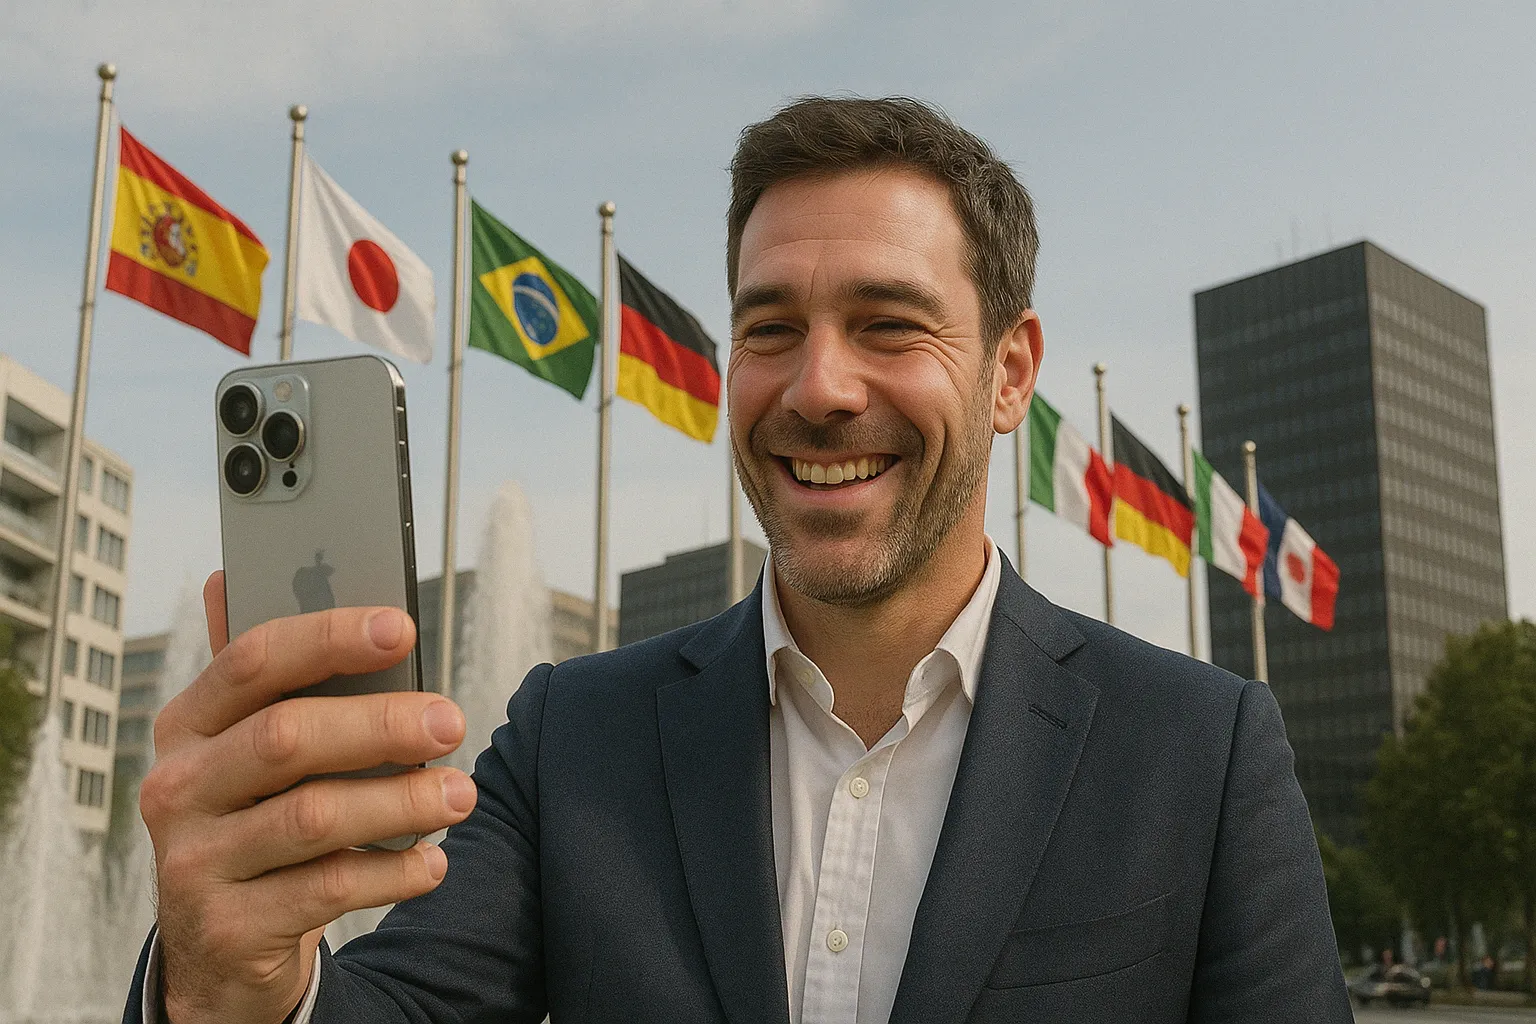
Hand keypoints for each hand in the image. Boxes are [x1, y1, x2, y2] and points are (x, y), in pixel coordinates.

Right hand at [142, 572, 476, 1023]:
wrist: (219, 948)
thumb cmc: (258, 818)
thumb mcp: (248, 748)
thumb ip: (263, 676)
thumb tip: (229, 575)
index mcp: (188, 724)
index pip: (252, 661)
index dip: (330, 637)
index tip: (403, 627)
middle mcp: (178, 788)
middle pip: (287, 737)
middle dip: (382, 724)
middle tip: (452, 722)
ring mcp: (195, 861)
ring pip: (313, 817)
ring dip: (402, 801)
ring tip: (459, 794)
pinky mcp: (227, 926)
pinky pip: (327, 890)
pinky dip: (393, 872)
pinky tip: (432, 862)